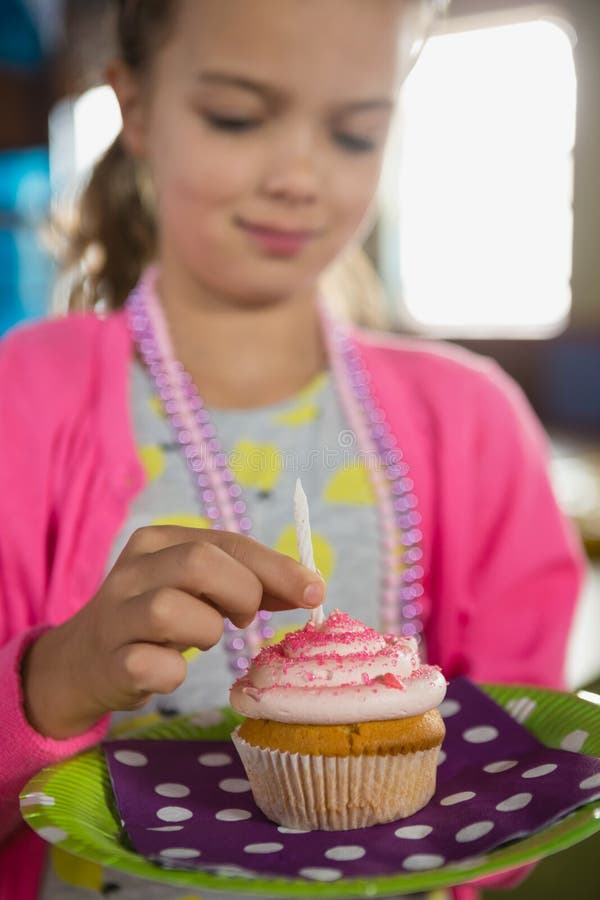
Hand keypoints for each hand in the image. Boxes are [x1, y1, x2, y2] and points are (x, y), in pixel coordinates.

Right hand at [22, 525, 325, 738]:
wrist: (81, 663)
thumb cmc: (155, 619)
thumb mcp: (196, 588)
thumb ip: (246, 581)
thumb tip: (310, 587)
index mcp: (157, 541)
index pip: (226, 541)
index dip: (276, 567)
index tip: (314, 591)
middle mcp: (132, 570)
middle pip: (199, 563)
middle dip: (242, 592)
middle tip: (244, 617)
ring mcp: (115, 617)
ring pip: (172, 610)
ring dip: (207, 631)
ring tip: (201, 638)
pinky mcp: (110, 663)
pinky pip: (157, 668)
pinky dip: (176, 674)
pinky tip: (169, 670)